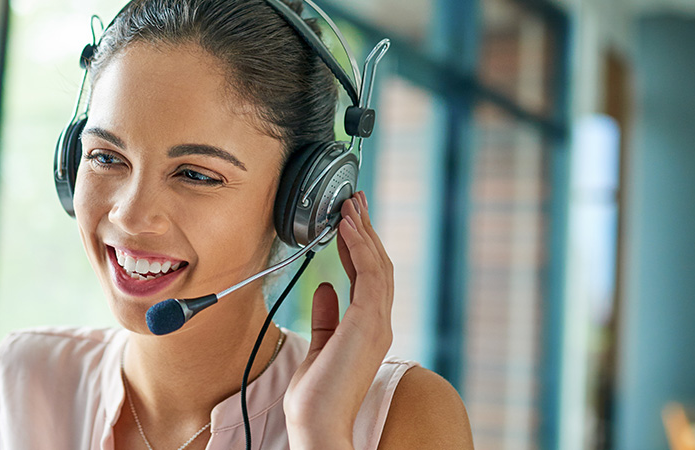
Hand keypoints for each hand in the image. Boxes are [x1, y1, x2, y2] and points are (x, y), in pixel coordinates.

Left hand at [283, 191, 394, 449]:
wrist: (317, 421)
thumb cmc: (316, 395)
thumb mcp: (319, 345)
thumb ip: (326, 316)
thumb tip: (326, 287)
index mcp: (368, 328)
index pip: (368, 277)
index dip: (359, 245)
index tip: (347, 221)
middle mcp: (378, 322)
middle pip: (378, 264)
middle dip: (365, 230)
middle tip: (353, 200)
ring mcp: (377, 322)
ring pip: (377, 264)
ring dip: (363, 231)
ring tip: (350, 204)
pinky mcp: (368, 322)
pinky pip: (369, 274)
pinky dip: (359, 246)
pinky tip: (347, 226)